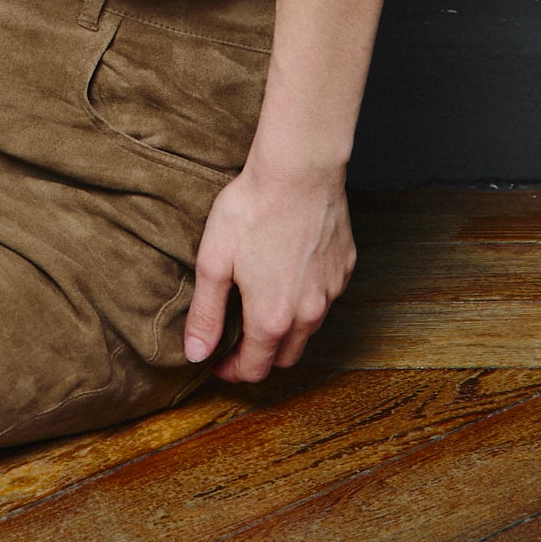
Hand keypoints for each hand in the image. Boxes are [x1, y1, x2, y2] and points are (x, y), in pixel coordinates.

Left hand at [183, 159, 356, 383]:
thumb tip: (196, 353)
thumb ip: (206, 313)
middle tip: (236, 341)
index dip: (232, 371)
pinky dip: (306, 301)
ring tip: (260, 307)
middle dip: (259, 357)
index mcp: (272, 318)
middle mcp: (308, 314)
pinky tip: (287, 277)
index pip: (254, 368)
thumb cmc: (252, 209)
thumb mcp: (213, 261)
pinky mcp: (344, 270)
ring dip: (284, 330)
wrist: (299, 170)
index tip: (217, 361)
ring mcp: (330, 292)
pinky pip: (324, 299)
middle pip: (285, 357)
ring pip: (308, 331)